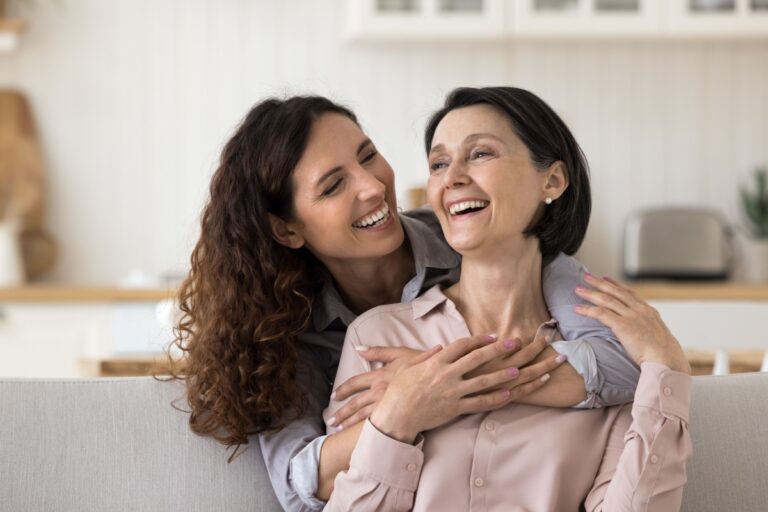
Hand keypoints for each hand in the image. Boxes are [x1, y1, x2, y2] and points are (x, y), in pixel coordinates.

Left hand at [331, 347, 423, 429]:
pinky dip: (366, 432)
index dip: (342, 390)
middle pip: (355, 405)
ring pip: (363, 418)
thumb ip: (378, 352)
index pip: (354, 383)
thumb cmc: (423, 365)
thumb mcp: (400, 354)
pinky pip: (378, 426)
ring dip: (349, 424)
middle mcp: (380, 393)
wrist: (443, 380)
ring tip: (338, 430)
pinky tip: (361, 437)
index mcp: (379, 376)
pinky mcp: (398, 418)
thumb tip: (358, 349)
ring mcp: (388, 407)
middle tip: (331, 422)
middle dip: (341, 414)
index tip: (333, 396)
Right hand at [369, 334, 563, 443]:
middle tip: (514, 342)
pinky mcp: (455, 409)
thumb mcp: (408, 366)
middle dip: (497, 350)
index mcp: (436, 362)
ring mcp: (452, 392)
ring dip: (502, 375)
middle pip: (477, 358)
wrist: (396, 416)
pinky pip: (479, 403)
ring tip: (519, 369)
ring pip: (483, 381)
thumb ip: (426, 355)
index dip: (479, 339)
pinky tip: (508, 394)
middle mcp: (447, 374)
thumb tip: (440, 346)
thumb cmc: (399, 390)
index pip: (462, 345)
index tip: (492, 335)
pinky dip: (494, 399)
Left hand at [574, 274, 690, 373]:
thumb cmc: (663, 354)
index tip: (606, 278)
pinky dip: (587, 310)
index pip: (629, 293)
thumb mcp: (658, 336)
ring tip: (578, 289)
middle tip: (587, 276)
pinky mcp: (622, 325)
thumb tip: (641, 333)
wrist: (666, 358)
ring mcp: (631, 316)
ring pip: (606, 300)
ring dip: (590, 293)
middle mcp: (639, 310)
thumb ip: (647, 330)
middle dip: (600, 283)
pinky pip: (600, 313)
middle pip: (616, 292)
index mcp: (648, 311)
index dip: (616, 285)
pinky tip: (577, 308)